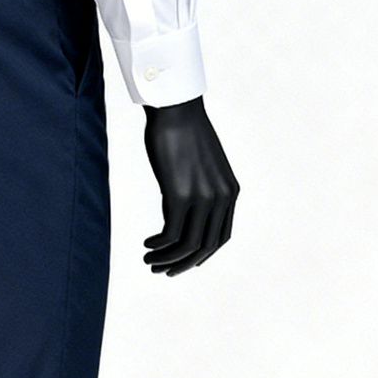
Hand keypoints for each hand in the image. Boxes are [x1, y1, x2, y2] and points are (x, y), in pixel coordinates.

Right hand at [141, 95, 238, 275]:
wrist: (175, 108)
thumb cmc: (183, 132)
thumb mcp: (199, 167)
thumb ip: (195, 192)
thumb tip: (176, 216)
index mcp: (230, 192)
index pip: (221, 238)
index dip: (201, 256)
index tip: (181, 262)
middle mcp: (221, 197)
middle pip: (205, 248)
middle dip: (182, 265)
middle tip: (161, 270)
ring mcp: (202, 197)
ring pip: (187, 246)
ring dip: (166, 259)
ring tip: (149, 261)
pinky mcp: (180, 194)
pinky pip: (170, 234)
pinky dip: (158, 245)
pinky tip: (147, 244)